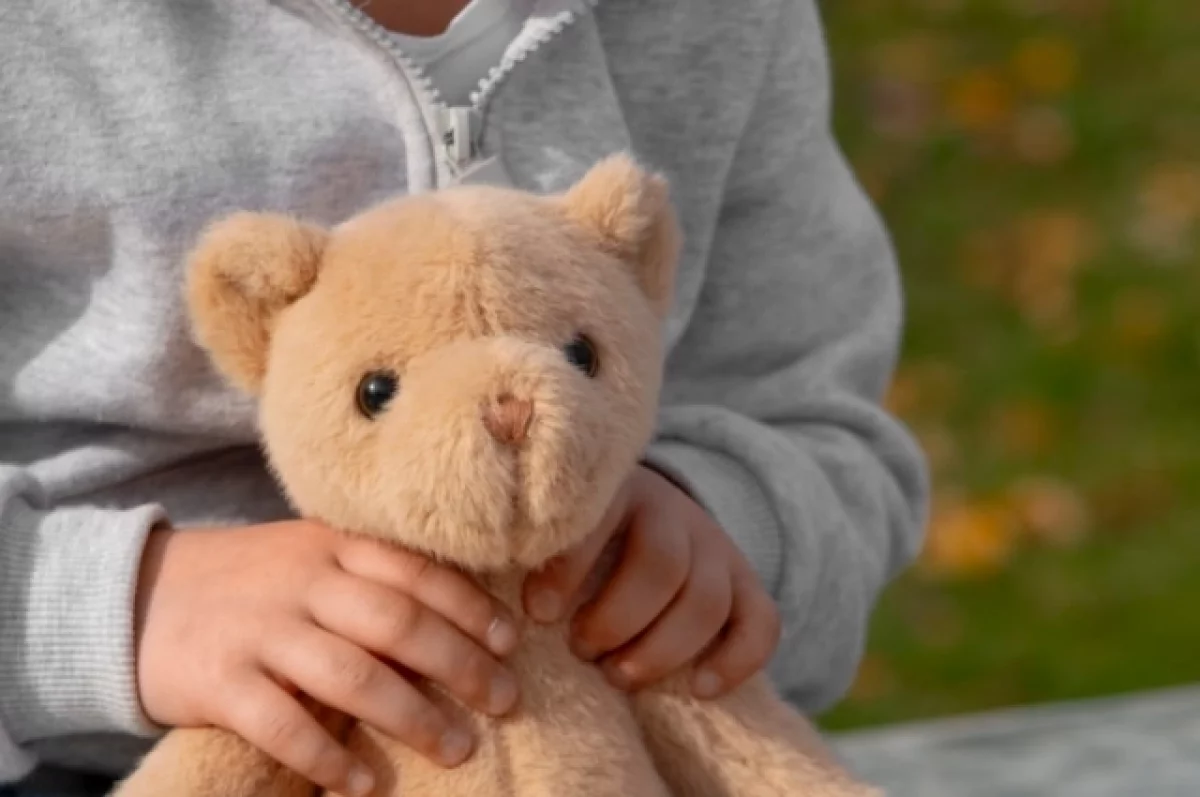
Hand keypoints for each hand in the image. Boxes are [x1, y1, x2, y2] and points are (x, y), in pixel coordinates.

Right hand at [134, 520, 520, 796]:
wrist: (138, 597)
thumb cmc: (249, 582)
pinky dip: (329, 757)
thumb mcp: (309, 557)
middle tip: (505, 699)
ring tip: (456, 748)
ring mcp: (260, 630)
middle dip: (460, 663)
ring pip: (351, 674)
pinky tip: (364, 783)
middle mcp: (302, 581)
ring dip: (411, 716)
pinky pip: (283, 725)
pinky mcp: (219, 681)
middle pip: (396, 622)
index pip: (415, 571)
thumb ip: (369, 575)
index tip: (512, 640)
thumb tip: (459, 616)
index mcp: (330, 545)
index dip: (470, 606)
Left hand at [522, 466, 780, 698]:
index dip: (569, 569)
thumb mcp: (552, 519)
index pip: (601, 518)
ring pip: (707, 599)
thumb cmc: (576, 531)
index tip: (537, 612)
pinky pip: (761, 622)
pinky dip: (735, 660)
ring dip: (662, 648)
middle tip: (580, 649)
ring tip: (618, 675)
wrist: (645, 509)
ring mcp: (715, 547)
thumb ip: (525, 538)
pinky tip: (699, 688)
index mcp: (617, 490)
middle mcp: (673, 512)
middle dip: (617, 618)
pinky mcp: (747, 584)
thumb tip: (471, 579)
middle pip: (661, 565)